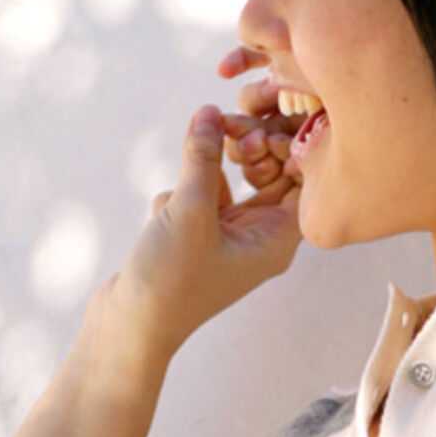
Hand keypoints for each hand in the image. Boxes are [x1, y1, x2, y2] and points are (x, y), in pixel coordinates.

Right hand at [99, 66, 302, 361]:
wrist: (130, 326)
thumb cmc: (171, 280)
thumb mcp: (190, 210)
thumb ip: (202, 157)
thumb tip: (209, 111)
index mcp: (277, 240)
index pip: (305, 181)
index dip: (288, 148)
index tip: (258, 130)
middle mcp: (260, 238)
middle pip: (269, 173)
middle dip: (246, 146)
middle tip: (224, 127)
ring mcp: (228, 236)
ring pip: (230, 178)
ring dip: (207, 165)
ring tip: (192, 152)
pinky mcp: (198, 236)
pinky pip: (199, 193)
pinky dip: (181, 192)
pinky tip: (163, 214)